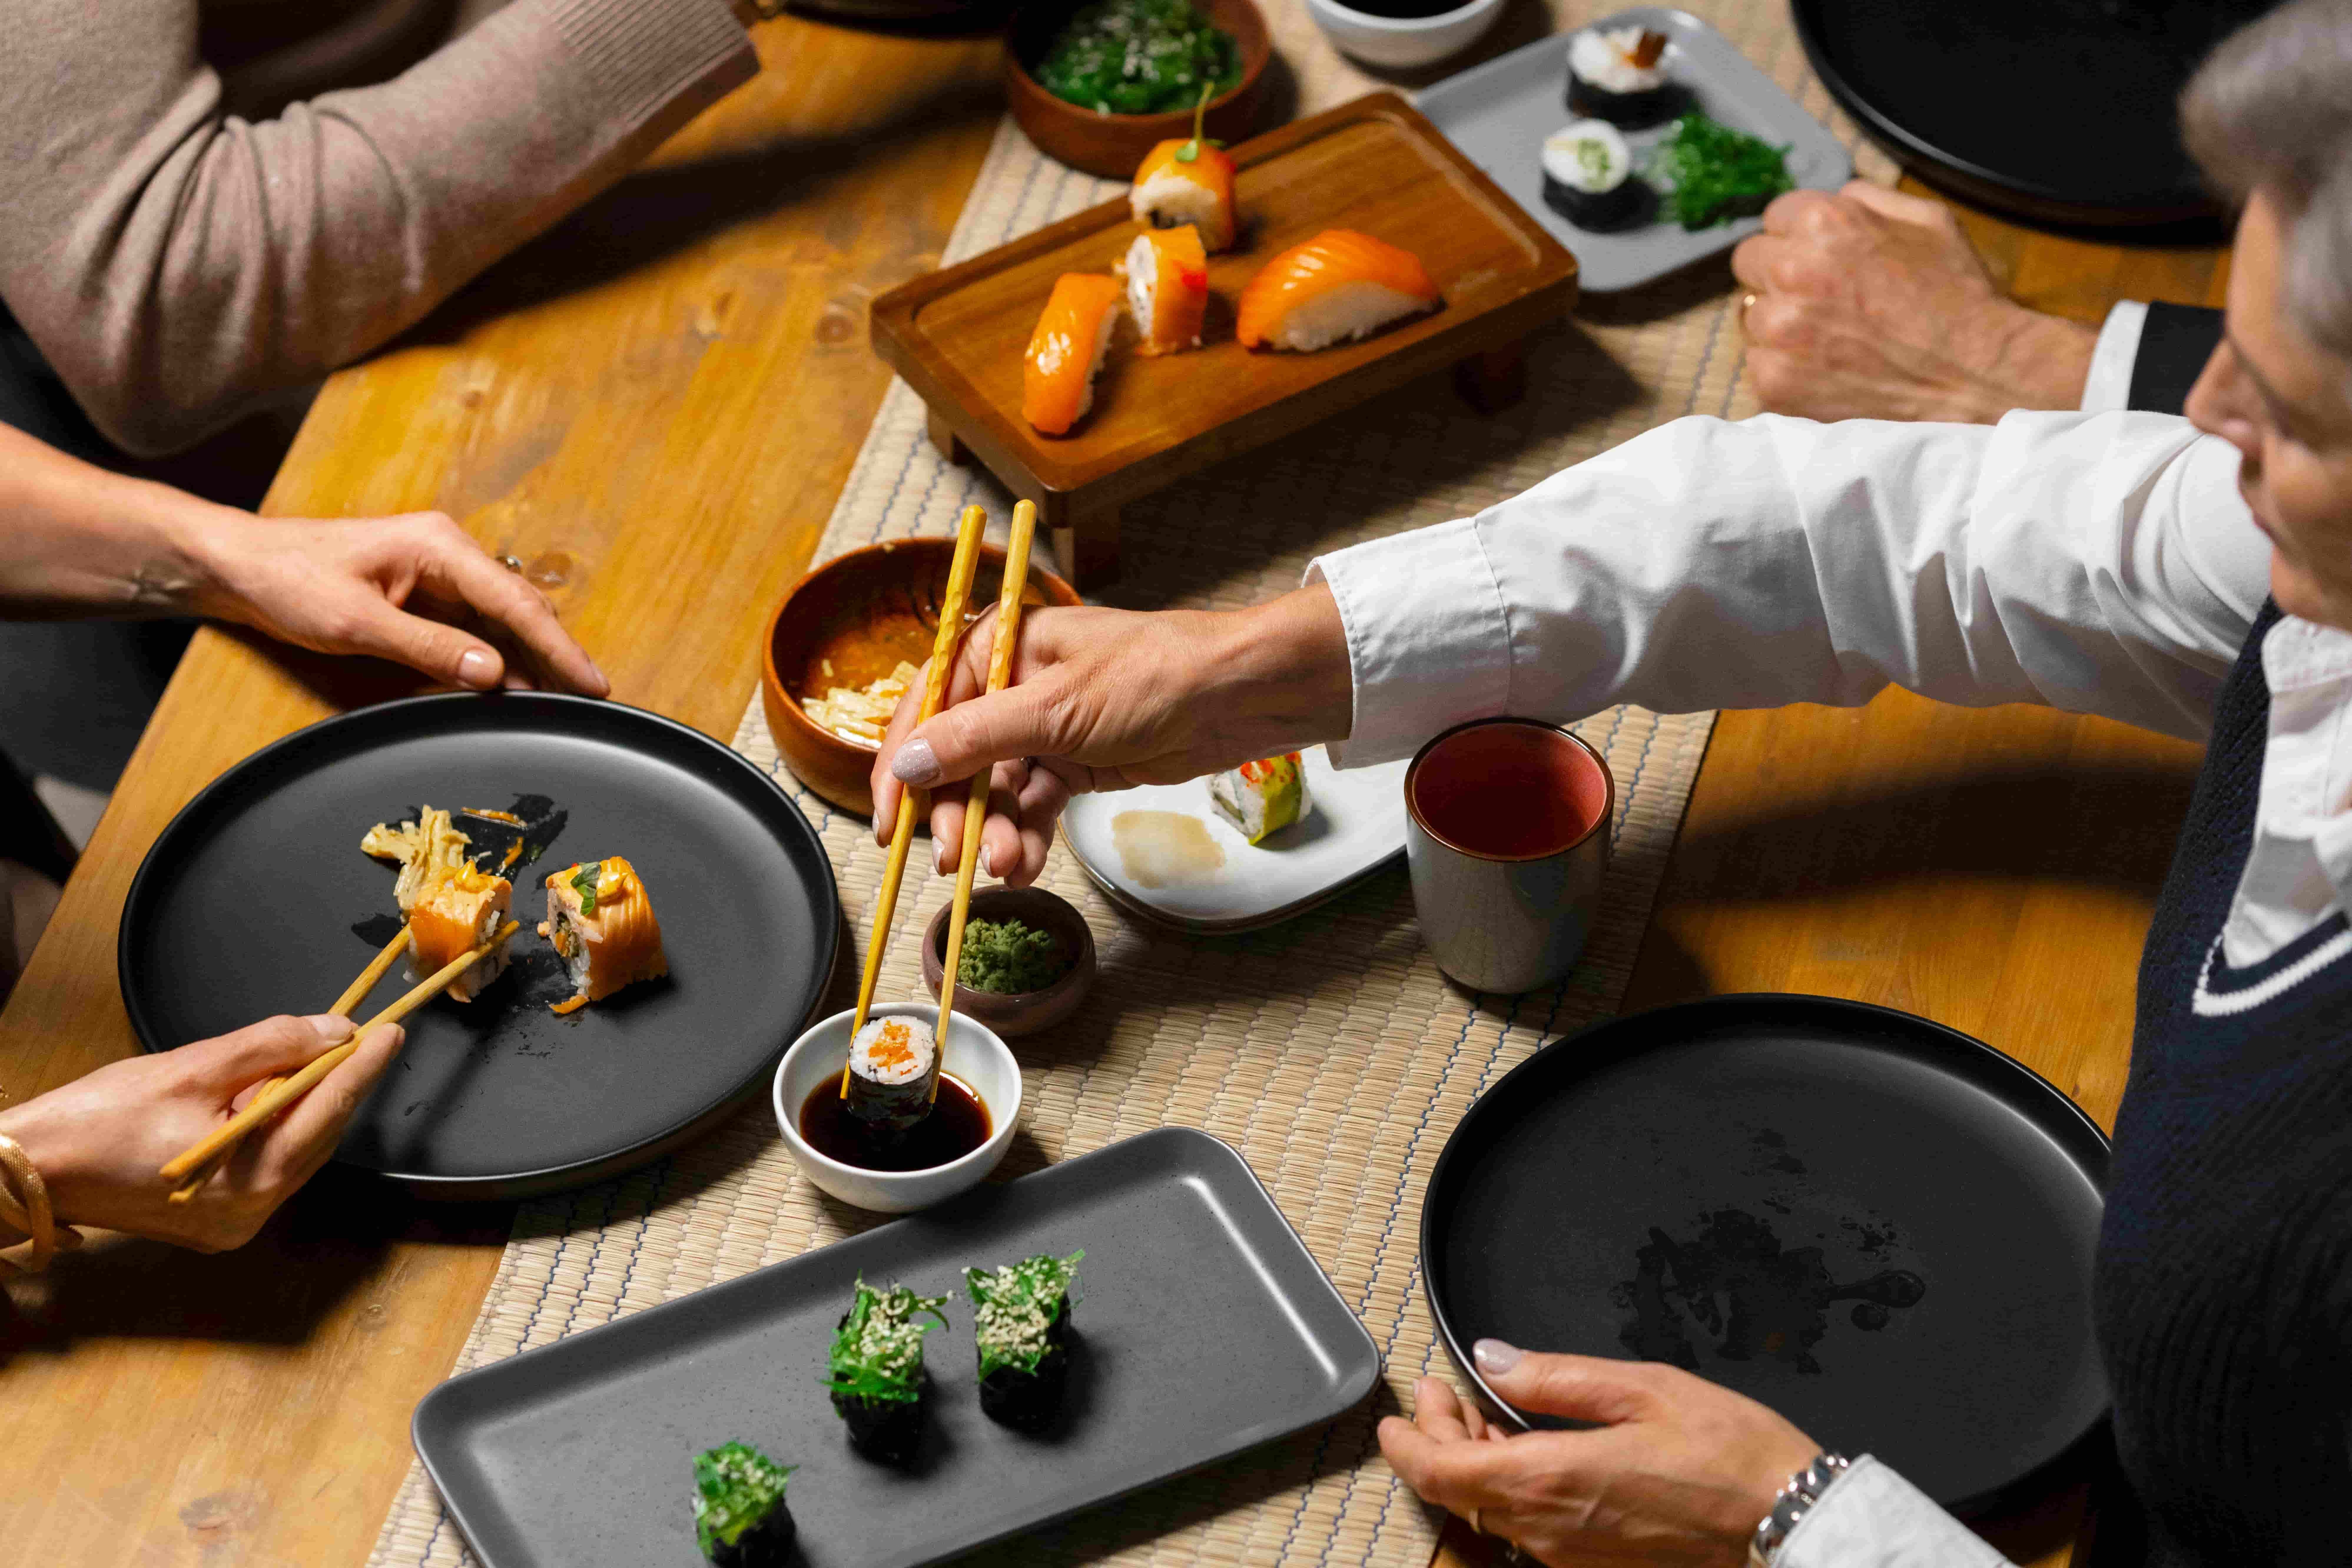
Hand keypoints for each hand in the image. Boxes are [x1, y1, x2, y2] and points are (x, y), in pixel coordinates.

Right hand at [0, 1015, 403, 1251]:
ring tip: (306, 1061)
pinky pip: (269, 1167)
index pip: (326, 1111)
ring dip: (305, 1104)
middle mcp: (250, 1212)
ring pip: (297, 1151)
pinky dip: (277, 1129)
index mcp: (248, 1180)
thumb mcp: (192, 1066)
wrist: (36, 1170)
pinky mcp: (217, 1221)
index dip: (362, 1068)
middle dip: (336, 1083)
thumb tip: (332, 1030)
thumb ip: (270, 1045)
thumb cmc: (100, 1118)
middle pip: (319, 1135)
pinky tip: (268, 1096)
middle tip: (355, 1037)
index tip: (391, 1032)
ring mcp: (234, 1223)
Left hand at [186, 509, 608, 694]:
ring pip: (502, 625)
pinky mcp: (426, 599)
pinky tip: (515, 690)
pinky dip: (498, 663)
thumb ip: (428, 646)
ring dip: (530, 664)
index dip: (559, 648)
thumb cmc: (288, 579)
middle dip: (557, 657)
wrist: (240, 566)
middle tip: (591, 701)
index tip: (592, 683)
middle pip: (519, 613)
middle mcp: (449, 556)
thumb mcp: (355, 620)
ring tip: (561, 703)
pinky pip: (475, 632)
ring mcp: (439, 577)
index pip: (516, 603)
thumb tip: (492, 674)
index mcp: (439, 546)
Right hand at [868, 586, 1352, 886]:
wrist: (1237, 697)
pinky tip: (1025, 865)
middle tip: (957, 860)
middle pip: (958, 758)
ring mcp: (1047, 727)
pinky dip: (1027, 836)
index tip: (891, 822)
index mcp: (1001, 646)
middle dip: (956, 812)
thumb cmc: (1155, 675)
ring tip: (1005, 867)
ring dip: (994, 832)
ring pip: (997, 789)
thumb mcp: (1055, 708)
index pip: (927, 709)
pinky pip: (1034, 805)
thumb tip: (906, 765)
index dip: (902, 768)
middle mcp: (1016, 685)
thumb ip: (976, 739)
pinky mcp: (1076, 761)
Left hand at [1377, 1341, 1818, 1566]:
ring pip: (1493, 1508)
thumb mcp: (1638, 1387)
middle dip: (1437, 1440)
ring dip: (1475, 1462)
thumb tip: (1493, 1359)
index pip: (1443, 1471)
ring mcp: (1572, 1552)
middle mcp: (1551, 1529)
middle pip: (1460, 1491)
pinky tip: (1524, 1449)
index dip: (1407, 1440)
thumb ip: (1554, 1376)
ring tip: (1479, 1414)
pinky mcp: (1596, 1560)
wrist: (1786, 1522)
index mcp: (1553, 1480)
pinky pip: (1530, 1525)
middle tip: (1441, 1396)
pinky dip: (1512, 1484)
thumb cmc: (1727, 1454)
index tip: (1396, 1411)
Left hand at [1731, 182, 2096, 424]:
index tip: (1822, 258)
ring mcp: (1779, 331)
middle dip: (1781, 274)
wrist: (1974, 376)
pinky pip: (1759, 366)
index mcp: (1823, 223)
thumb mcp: (1928, 221)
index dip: (1800, 237)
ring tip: (1833, 338)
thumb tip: (1833, 198)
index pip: (1775, 217)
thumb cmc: (1957, 297)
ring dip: (1782, 325)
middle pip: (1751, 262)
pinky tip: (1829, 370)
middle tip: (1824, 298)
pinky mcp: (1775, 381)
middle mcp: (1792, 272)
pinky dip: (1787, 368)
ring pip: (1752, 317)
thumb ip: (1869, 201)